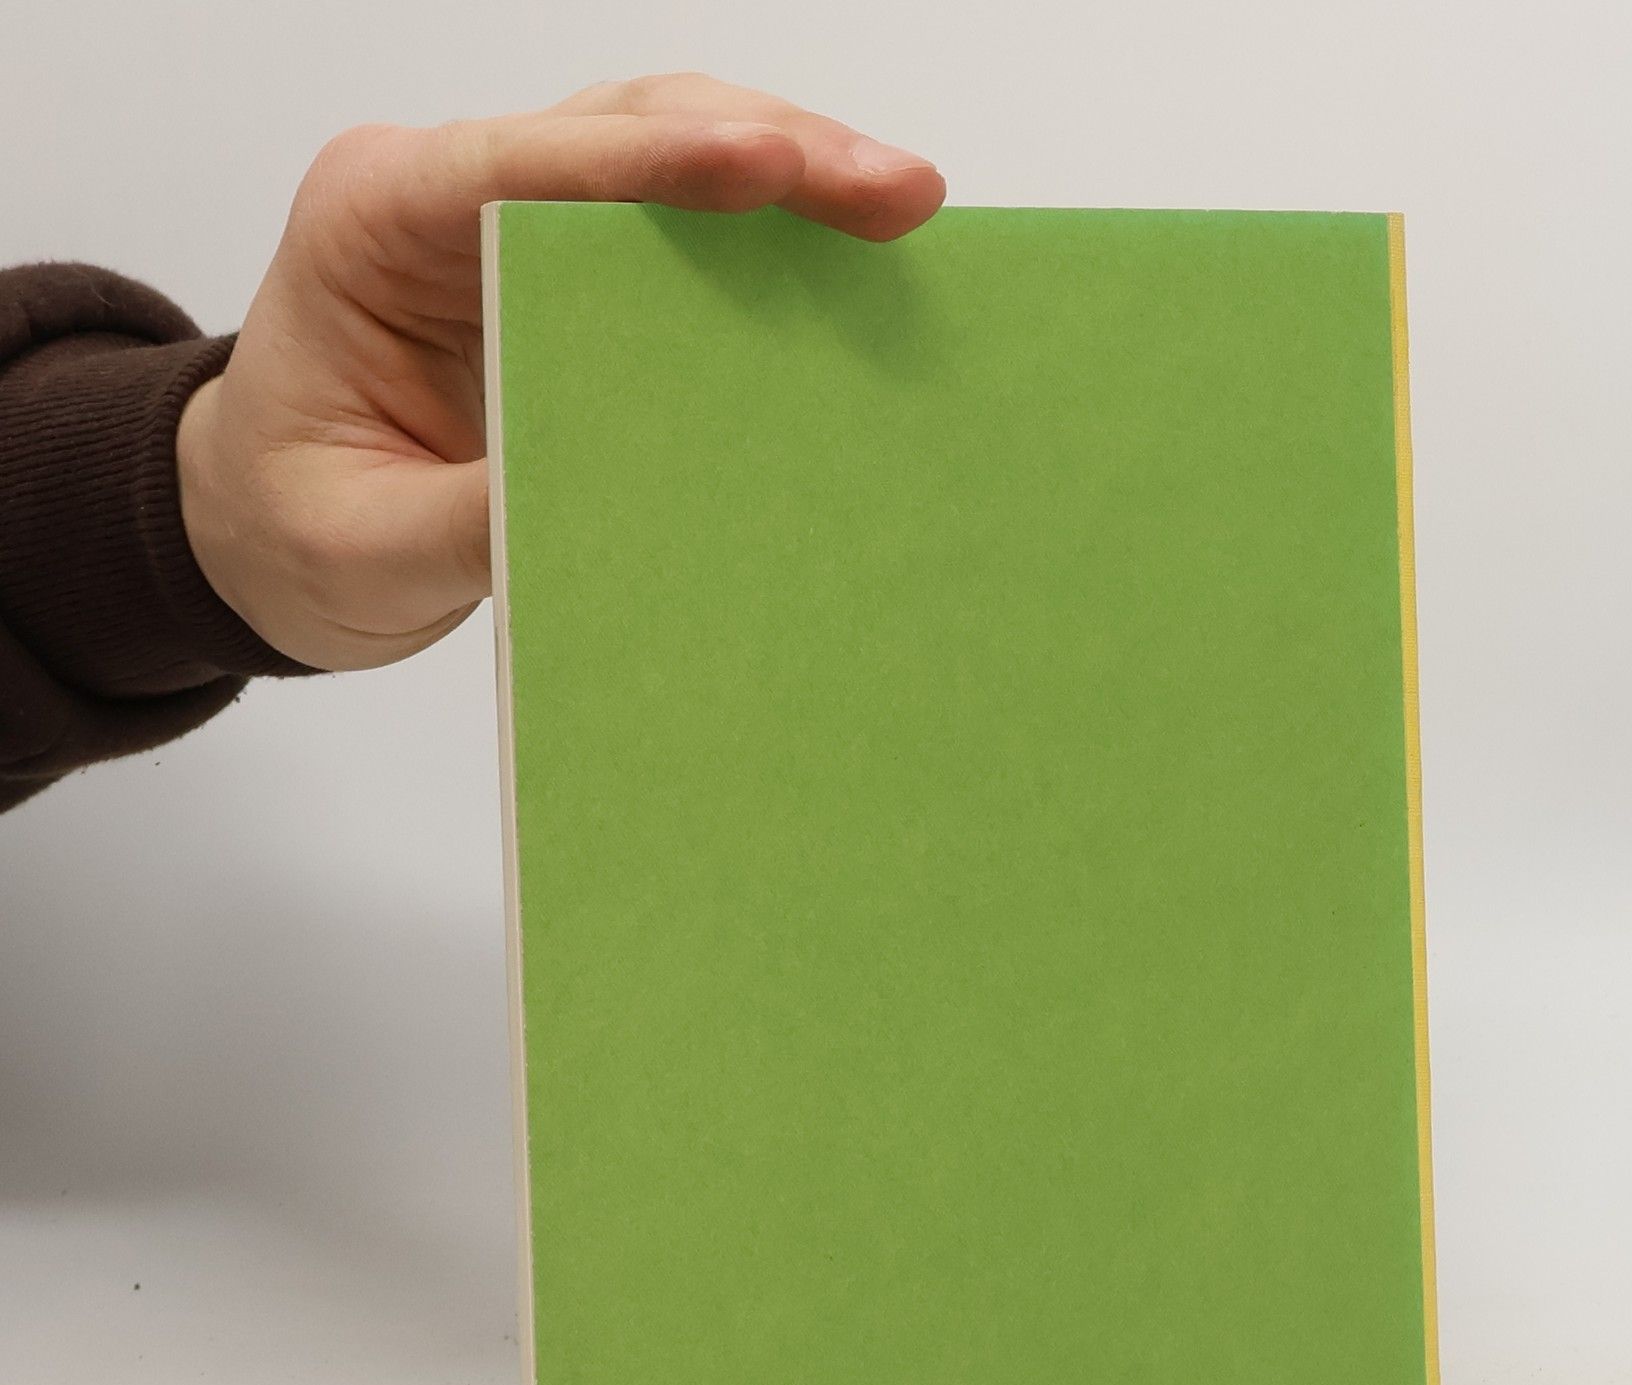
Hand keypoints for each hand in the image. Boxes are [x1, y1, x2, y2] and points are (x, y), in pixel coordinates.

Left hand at [175, 75, 944, 671]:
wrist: (266, 529)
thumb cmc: (293, 523)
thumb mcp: (369, 547)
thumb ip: (480, 518)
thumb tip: (627, 501)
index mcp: (373, 221)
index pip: (528, 164)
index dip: (658, 162)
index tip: (770, 166)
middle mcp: (453, 193)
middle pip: (628, 128)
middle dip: (772, 149)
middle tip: (897, 191)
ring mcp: (520, 222)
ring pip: (671, 151)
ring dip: (793, 174)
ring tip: (904, 208)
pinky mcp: (575, 274)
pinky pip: (686, 232)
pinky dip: (774, 237)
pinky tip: (852, 259)